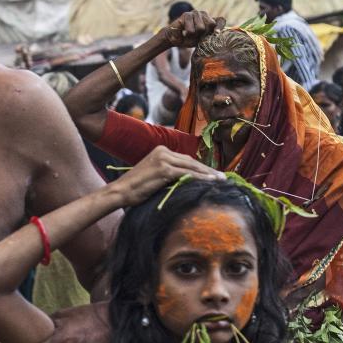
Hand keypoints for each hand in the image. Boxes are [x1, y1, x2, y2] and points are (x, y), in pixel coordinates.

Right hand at [109, 145, 223, 207]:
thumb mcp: (154, 176)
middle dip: (207, 170)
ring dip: (207, 174)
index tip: (212, 174)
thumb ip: (169, 174)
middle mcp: (163, 151)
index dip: (200, 167)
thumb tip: (187, 180)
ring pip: (191, 166)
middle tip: (222, 177)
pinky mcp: (164, 170)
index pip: (185, 159)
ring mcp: (163, 159)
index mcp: (160, 151)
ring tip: (220, 180)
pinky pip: (186, 174)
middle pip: (191, 161)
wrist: (120, 191)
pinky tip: (209, 183)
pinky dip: (200, 178)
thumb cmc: (135, 188)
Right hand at [163, 10, 224, 47]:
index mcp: (209, 20)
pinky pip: (191, 30)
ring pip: (200, 28)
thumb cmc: (189, 39)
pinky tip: (183, 32)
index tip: (216, 33)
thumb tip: (216, 32)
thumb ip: (209, 35)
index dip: (220, 26)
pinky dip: (187, 35)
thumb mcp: (201, 39)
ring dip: (194, 35)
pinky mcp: (186, 15)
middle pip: (211, 25)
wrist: (174, 39)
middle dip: (204, 34)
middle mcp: (204, 14)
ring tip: (189, 34)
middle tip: (196, 36)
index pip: (220, 20)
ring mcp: (195, 13)